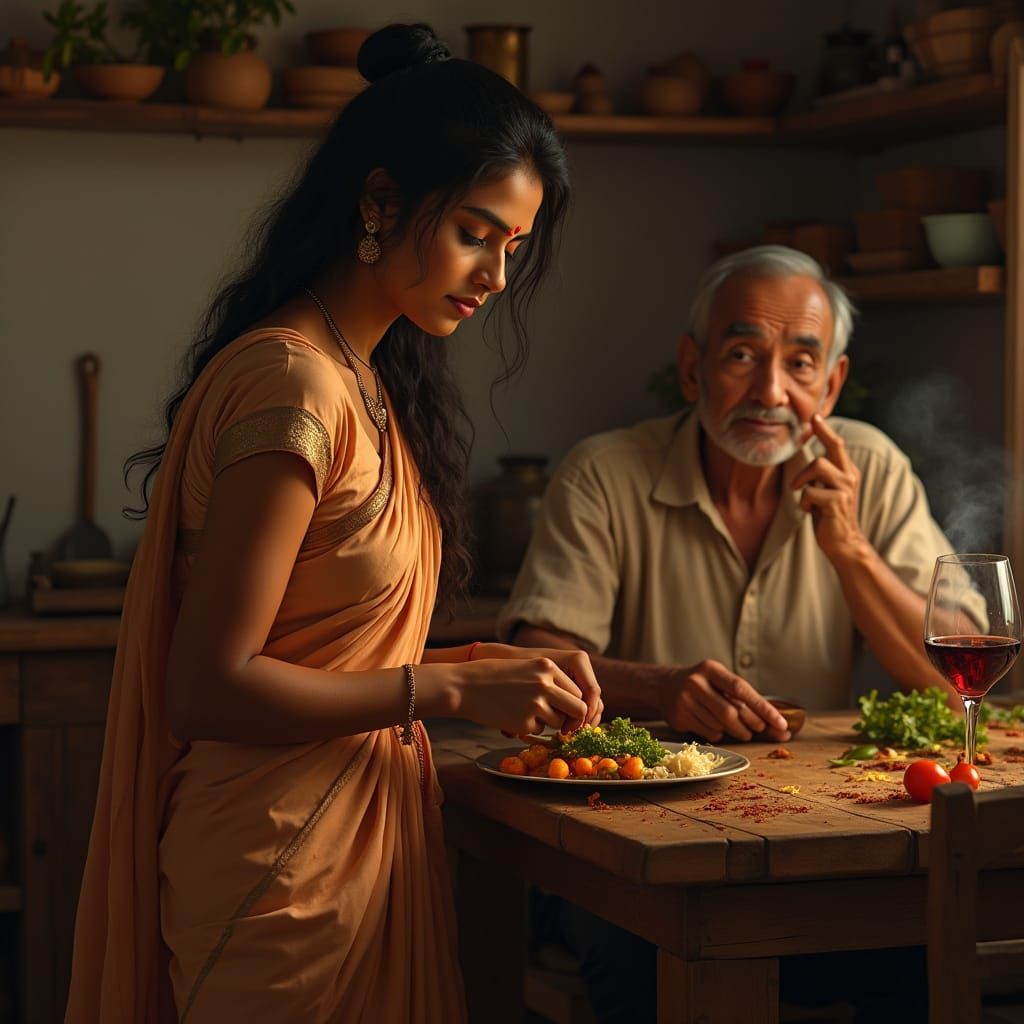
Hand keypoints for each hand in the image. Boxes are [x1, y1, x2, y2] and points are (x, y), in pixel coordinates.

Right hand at [469, 643, 601, 729]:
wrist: (462, 686)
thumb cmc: (491, 676)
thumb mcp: (525, 667)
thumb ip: (548, 680)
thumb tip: (571, 703)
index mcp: (548, 667)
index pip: (577, 691)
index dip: (574, 704)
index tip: (567, 711)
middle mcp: (545, 684)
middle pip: (578, 708)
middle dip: (572, 719)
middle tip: (563, 723)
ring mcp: (536, 705)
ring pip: (559, 722)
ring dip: (548, 722)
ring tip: (526, 712)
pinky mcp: (524, 723)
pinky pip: (538, 731)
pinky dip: (529, 728)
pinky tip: (512, 717)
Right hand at [659, 659, 789, 742]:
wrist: (664, 686)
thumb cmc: (703, 685)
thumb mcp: (719, 680)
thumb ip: (743, 697)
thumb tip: (776, 722)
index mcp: (711, 669)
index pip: (741, 690)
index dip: (764, 708)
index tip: (782, 724)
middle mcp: (696, 682)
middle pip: (731, 712)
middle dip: (751, 724)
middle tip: (761, 729)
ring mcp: (685, 700)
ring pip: (721, 725)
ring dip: (738, 732)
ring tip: (742, 731)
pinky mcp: (680, 717)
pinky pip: (710, 733)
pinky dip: (720, 734)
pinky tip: (718, 728)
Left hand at [790, 414, 864, 562]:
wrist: (843, 542)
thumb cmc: (830, 516)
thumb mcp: (826, 490)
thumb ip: (822, 476)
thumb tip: (809, 460)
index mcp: (847, 472)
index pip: (837, 445)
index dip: (826, 430)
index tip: (815, 416)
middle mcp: (849, 477)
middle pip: (833, 447)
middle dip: (821, 434)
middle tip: (810, 424)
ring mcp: (844, 489)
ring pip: (817, 466)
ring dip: (802, 479)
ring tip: (803, 494)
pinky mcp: (836, 503)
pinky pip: (809, 492)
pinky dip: (804, 502)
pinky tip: (810, 511)